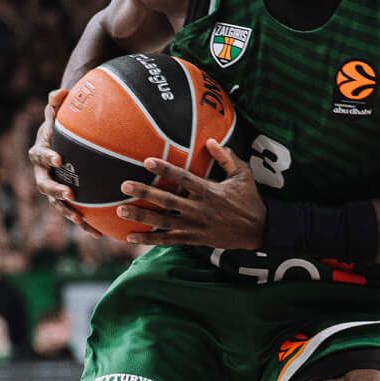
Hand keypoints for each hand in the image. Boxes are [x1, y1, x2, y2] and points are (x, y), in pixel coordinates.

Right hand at [27, 87, 94, 234]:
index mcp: (40, 152)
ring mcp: (53, 188)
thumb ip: (58, 103)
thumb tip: (59, 91)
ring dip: (68, 212)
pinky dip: (84, 223)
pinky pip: (73, 212)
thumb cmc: (62, 123)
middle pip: (44, 185)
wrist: (63, 139)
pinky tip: (99, 233)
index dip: (47, 158)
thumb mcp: (59, 112)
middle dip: (56, 192)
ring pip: (57, 204)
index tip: (59, 159)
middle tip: (70, 195)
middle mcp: (42, 173)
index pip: (40, 155)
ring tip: (81, 221)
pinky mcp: (65, 199)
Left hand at [119, 142, 264, 248]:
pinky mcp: (194, 240)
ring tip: (121, 210)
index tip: (147, 161)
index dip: (165, 170)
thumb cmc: (250, 200)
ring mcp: (195, 226)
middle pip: (168, 201)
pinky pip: (168, 240)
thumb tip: (211, 140)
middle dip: (146, 193)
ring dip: (142, 216)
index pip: (183, 178)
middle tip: (124, 185)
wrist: (259, 231)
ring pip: (163, 222)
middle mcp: (199, 209)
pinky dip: (149, 240)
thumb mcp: (243, 175)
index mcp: (210, 191)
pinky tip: (130, 237)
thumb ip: (227, 157)